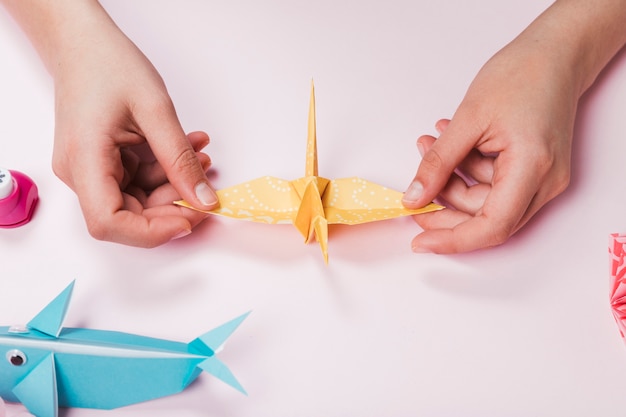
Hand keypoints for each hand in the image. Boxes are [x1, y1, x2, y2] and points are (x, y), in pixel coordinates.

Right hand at [50, 6, 216, 246]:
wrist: (83, 42)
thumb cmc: (109, 65)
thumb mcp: (155, 111)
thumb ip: (180, 160)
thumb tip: (203, 200)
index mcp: (84, 161)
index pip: (110, 223)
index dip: (152, 231)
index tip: (190, 218)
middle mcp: (80, 172)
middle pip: (128, 214)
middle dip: (172, 205)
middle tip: (206, 188)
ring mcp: (90, 169)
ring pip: (138, 198)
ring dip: (174, 183)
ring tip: (200, 155)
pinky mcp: (102, 162)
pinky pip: (137, 179)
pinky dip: (164, 169)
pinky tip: (187, 147)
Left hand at [402, 0, 625, 253]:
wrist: (554, 54)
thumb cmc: (521, 74)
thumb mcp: (467, 119)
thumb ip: (438, 163)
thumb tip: (415, 198)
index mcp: (534, 169)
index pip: (491, 226)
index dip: (453, 239)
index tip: (420, 241)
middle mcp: (546, 182)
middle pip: (487, 217)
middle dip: (446, 203)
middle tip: (413, 190)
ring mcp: (544, 178)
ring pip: (487, 201)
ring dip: (453, 179)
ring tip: (429, 144)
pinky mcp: (536, 170)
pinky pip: (496, 185)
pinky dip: (469, 170)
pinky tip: (451, 144)